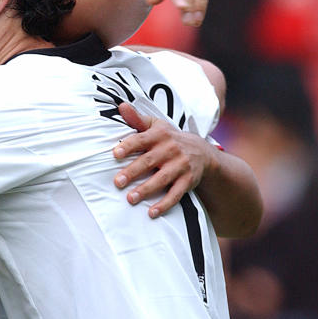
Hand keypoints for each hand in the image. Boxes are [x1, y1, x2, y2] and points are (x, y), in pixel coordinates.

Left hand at [112, 102, 217, 217]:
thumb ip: (137, 119)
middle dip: (133, 172)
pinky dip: (165, 204)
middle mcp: (171, 149)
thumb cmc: (169, 139)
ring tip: (131, 199)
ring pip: (162, 178)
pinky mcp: (188, 180)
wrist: (202, 152)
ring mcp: (181, 165)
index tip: (115, 154)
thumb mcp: (156, 126)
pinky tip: (152, 213)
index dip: (129, 146)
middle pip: (149, 161)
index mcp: (160, 135)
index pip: (141, 139)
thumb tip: (121, 106)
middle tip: (117, 182)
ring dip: (147, 189)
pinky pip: (176, 194)